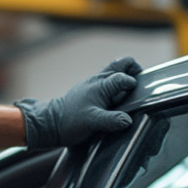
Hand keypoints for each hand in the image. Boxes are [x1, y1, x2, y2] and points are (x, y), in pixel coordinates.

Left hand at [15, 57, 141, 150]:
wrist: (51, 123)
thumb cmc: (70, 121)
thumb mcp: (93, 122)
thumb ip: (111, 120)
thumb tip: (127, 120)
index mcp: (101, 85)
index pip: (123, 76)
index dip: (132, 83)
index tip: (136, 94)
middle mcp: (98, 81)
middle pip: (121, 64)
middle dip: (133, 70)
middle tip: (137, 85)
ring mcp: (94, 84)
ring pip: (114, 72)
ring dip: (123, 79)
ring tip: (127, 95)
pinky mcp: (90, 91)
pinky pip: (107, 83)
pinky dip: (116, 87)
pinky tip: (115, 102)